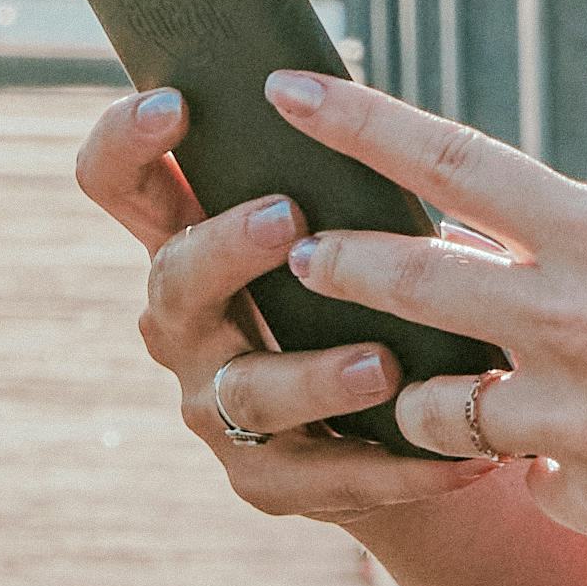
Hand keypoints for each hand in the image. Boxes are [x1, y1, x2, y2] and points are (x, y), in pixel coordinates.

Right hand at [73, 86, 504, 536]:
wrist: (396, 425)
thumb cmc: (369, 294)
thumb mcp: (349, 229)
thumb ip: (340, 182)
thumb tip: (370, 104)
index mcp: (193, 247)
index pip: (121, 186)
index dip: (126, 142)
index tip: (174, 102)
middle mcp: (186, 328)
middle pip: (173, 281)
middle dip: (226, 248)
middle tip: (288, 217)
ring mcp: (216, 409)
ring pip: (251, 391)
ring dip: (315, 375)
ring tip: (381, 366)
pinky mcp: (268, 484)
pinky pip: (331, 478)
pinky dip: (400, 467)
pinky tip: (465, 460)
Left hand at [262, 66, 586, 559]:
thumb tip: (532, 244)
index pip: (447, 160)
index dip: (354, 123)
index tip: (286, 89)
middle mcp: (573, 319)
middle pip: (406, 282)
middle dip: (340, 268)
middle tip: (306, 255)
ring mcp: (576, 420)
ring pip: (443, 412)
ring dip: (444, 406)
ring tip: (489, 402)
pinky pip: (533, 487)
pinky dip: (556, 478)